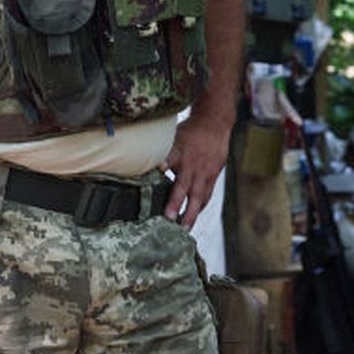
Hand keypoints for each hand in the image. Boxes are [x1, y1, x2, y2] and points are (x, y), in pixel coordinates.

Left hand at [164, 108, 232, 227]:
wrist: (214, 124)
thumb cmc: (189, 132)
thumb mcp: (173, 136)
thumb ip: (160, 152)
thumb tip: (139, 161)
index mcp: (180, 152)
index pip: (169, 158)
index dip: (164, 164)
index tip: (158, 170)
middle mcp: (192, 165)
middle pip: (184, 186)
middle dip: (176, 203)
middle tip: (169, 218)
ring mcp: (203, 173)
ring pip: (197, 197)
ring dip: (191, 214)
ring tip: (184, 229)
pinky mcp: (212, 177)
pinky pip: (205, 196)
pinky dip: (198, 208)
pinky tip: (192, 219)